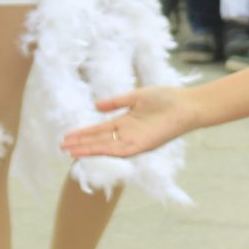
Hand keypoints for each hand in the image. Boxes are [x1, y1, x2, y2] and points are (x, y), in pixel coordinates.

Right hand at [63, 86, 199, 160]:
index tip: (67, 136)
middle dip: (81, 144)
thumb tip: (96, 106)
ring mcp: (134, 141)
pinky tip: (91, 151)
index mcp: (126, 122)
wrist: (186, 105)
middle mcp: (127, 134)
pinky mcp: (142, 145)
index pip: (100, 130)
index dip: (83, 133)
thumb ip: (116, 102)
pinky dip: (104, 151)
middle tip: (62, 147)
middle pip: (99, 141)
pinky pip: (119, 150)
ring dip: (88, 149)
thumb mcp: (135, 97)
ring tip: (70, 152)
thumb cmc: (166, 99)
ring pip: (106, 148)